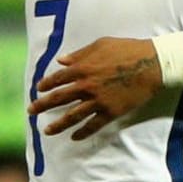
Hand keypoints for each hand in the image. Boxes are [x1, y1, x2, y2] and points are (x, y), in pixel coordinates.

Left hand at [28, 37, 159, 139]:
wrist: (152, 64)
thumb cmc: (128, 49)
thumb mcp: (102, 44)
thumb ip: (80, 53)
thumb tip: (62, 60)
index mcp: (83, 68)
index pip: (58, 78)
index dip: (46, 84)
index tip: (38, 89)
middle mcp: (86, 86)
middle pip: (58, 98)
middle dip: (42, 105)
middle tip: (31, 111)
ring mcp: (98, 101)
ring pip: (72, 116)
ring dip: (57, 124)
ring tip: (46, 131)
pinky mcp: (110, 112)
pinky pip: (93, 125)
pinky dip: (83, 133)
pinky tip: (74, 137)